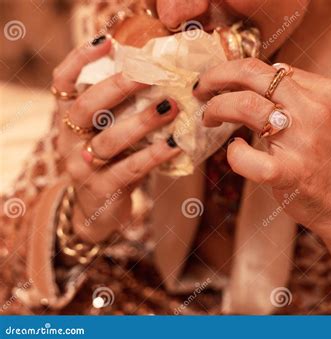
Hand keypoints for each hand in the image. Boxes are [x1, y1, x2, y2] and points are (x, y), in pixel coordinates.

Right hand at [52, 37, 179, 242]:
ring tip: (171, 106)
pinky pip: (130, 169)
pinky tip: (175, 144)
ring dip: (143, 121)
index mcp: (68, 119)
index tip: (107, 41)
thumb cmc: (110, 161)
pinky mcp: (103, 190)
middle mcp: (68, 140)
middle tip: (151, 73)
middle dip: (118, 87)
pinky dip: (154, 155)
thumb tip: (159, 76)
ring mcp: (83, 167)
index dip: (79, 59)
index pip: (62, 82)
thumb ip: (121, 109)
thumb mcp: (107, 132)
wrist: (97, 212)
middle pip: (86, 107)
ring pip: (110, 140)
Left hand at [194, 58, 330, 313]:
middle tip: (201, 88)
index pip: (270, 67)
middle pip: (255, 74)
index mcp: (324, 90)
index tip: (218, 81)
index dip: (235, 71)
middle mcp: (316, 109)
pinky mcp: (293, 173)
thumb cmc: (324, 158)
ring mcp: (305, 141)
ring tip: (210, 118)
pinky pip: (250, 158)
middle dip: (217, 76)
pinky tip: (235, 151)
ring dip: (218, 108)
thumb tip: (251, 76)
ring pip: (248, 106)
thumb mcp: (322, 114)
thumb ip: (294, 93)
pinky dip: (235, 153)